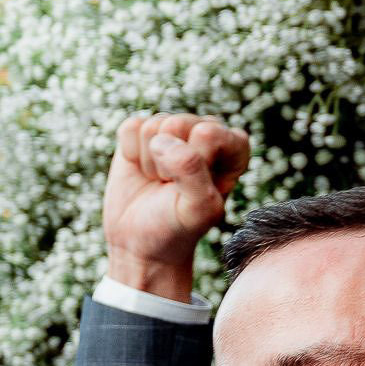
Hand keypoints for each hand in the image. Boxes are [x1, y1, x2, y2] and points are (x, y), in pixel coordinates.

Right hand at [104, 113, 251, 301]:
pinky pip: (131, 126)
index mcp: (234, 147)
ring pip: (153, 125)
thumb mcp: (197, 209)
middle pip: (178, 123)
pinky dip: (130, 153)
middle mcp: (207, 132)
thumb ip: (191, 171)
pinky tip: (143, 170)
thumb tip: (162, 141)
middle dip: (167, 162)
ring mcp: (174, 130)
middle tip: (171, 187)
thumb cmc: (178, 227)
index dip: (193, 164)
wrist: (141, 242)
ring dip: (150, 161)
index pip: (210, 133)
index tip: (193, 190)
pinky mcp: (143, 131)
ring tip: (159, 182)